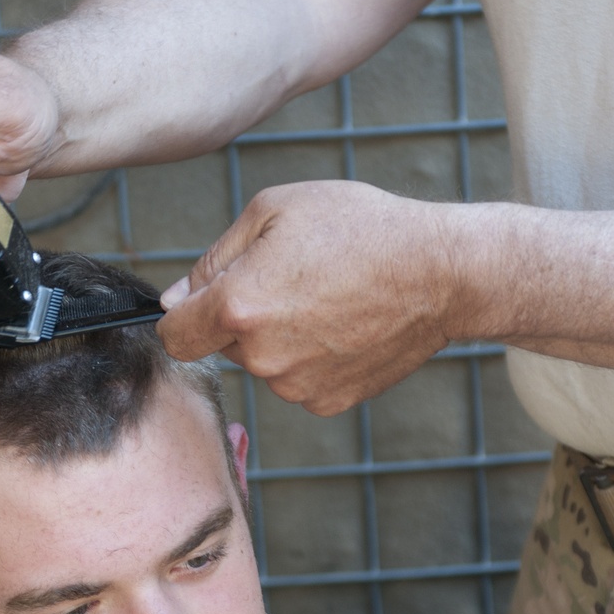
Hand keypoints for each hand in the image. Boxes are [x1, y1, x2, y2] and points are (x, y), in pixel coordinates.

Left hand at [157, 181, 461, 414]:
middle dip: (240, 317)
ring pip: (263, 364)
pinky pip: (298, 381)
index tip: (202, 302)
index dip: (184, 316)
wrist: (439, 273)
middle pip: (222, 346)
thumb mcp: (274, 211)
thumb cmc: (360, 228)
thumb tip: (175, 300)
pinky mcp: (328, 402)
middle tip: (292, 279)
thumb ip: (213, 258)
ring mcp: (296, 386)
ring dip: (278, 338)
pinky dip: (312, 358)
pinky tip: (344, 326)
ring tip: (326, 299)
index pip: (175, 337)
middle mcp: (261, 357)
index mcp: (238, 308)